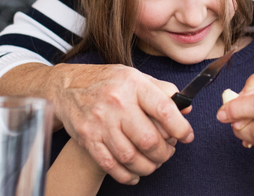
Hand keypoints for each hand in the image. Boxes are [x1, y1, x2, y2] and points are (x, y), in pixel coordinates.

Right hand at [50, 63, 194, 183]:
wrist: (66, 87)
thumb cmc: (107, 82)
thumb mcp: (136, 77)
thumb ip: (163, 91)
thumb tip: (186, 108)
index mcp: (133, 84)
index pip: (163, 109)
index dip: (180, 128)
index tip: (187, 136)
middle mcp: (116, 103)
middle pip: (148, 140)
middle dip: (164, 153)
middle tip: (168, 152)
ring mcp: (100, 122)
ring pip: (130, 157)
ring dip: (148, 166)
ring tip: (153, 163)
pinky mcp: (87, 138)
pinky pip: (110, 165)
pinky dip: (126, 175)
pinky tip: (134, 174)